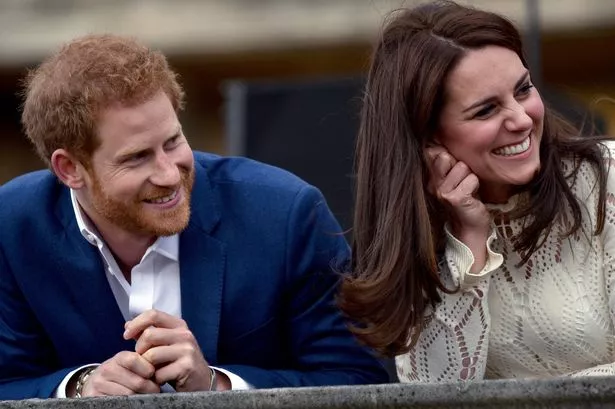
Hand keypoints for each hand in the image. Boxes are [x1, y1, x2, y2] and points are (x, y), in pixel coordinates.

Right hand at [77, 351, 159, 396]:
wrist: (96, 383)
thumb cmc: (122, 372)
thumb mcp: (131, 363)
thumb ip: (145, 360)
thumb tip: (163, 360)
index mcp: (118, 358)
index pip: (135, 360)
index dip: (148, 369)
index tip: (154, 375)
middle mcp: (107, 369)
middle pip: (136, 381)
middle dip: (150, 387)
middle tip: (156, 389)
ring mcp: (99, 384)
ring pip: (129, 394)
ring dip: (141, 396)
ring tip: (146, 395)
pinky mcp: (94, 397)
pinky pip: (119, 402)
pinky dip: (129, 403)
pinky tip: (133, 401)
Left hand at [124, 309, 213, 391]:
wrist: (201, 381)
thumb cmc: (179, 362)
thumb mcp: (165, 344)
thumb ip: (148, 334)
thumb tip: (127, 325)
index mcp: (179, 325)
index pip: (153, 314)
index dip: (136, 323)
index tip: (126, 335)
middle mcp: (185, 335)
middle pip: (149, 335)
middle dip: (139, 350)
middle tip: (143, 360)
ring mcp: (187, 350)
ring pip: (151, 355)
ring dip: (146, 367)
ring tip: (153, 371)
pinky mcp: (187, 367)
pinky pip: (159, 373)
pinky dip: (155, 380)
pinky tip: (162, 379)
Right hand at [426, 146, 490, 271]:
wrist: (469, 226)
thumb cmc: (465, 198)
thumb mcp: (453, 178)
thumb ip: (447, 162)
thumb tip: (441, 144)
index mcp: (429, 177)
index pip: (433, 152)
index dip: (447, 157)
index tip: (451, 170)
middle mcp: (431, 184)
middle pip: (447, 156)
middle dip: (460, 166)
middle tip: (461, 182)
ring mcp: (441, 191)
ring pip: (462, 167)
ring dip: (469, 177)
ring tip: (467, 189)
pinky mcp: (454, 198)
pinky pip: (471, 179)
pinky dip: (476, 185)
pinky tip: (471, 195)